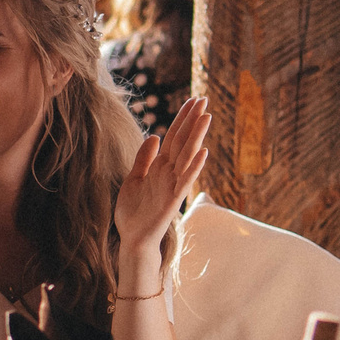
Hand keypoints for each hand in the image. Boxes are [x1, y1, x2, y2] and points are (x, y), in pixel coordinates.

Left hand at [112, 93, 210, 267]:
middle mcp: (169, 173)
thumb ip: (144, 159)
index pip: (174, 137)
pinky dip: (194, 167)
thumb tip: (155, 135)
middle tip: (204, 99)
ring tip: (206, 117)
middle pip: (183, 141)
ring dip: (197, 136)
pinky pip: (185, 181)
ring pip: (187, 156)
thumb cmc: (133, 213)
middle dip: (192, 120)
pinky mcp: (173, 200)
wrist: (132, 239)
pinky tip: (203, 152)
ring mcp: (173, 186)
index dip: (182, 118)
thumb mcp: (133, 179)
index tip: (192, 101)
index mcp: (160, 167)